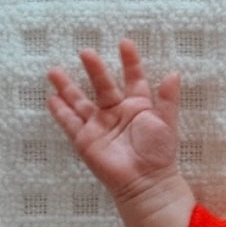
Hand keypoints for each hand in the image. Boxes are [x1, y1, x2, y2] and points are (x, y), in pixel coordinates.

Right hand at [47, 39, 180, 204]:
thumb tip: (174, 73)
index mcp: (138, 106)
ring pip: (80, 102)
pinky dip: (60, 112)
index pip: (133, 78)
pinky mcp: (85, 140)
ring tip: (54, 71)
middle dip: (94, 69)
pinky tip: (51, 98)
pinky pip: (70, 123)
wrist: (147, 183)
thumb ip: (168, 99)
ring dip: (67, 87)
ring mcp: (99, 125)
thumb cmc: (159, 154)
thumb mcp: (167, 123)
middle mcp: (116, 112)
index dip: (130, 62)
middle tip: (86, 52)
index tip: (125, 43)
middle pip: (102, 86)